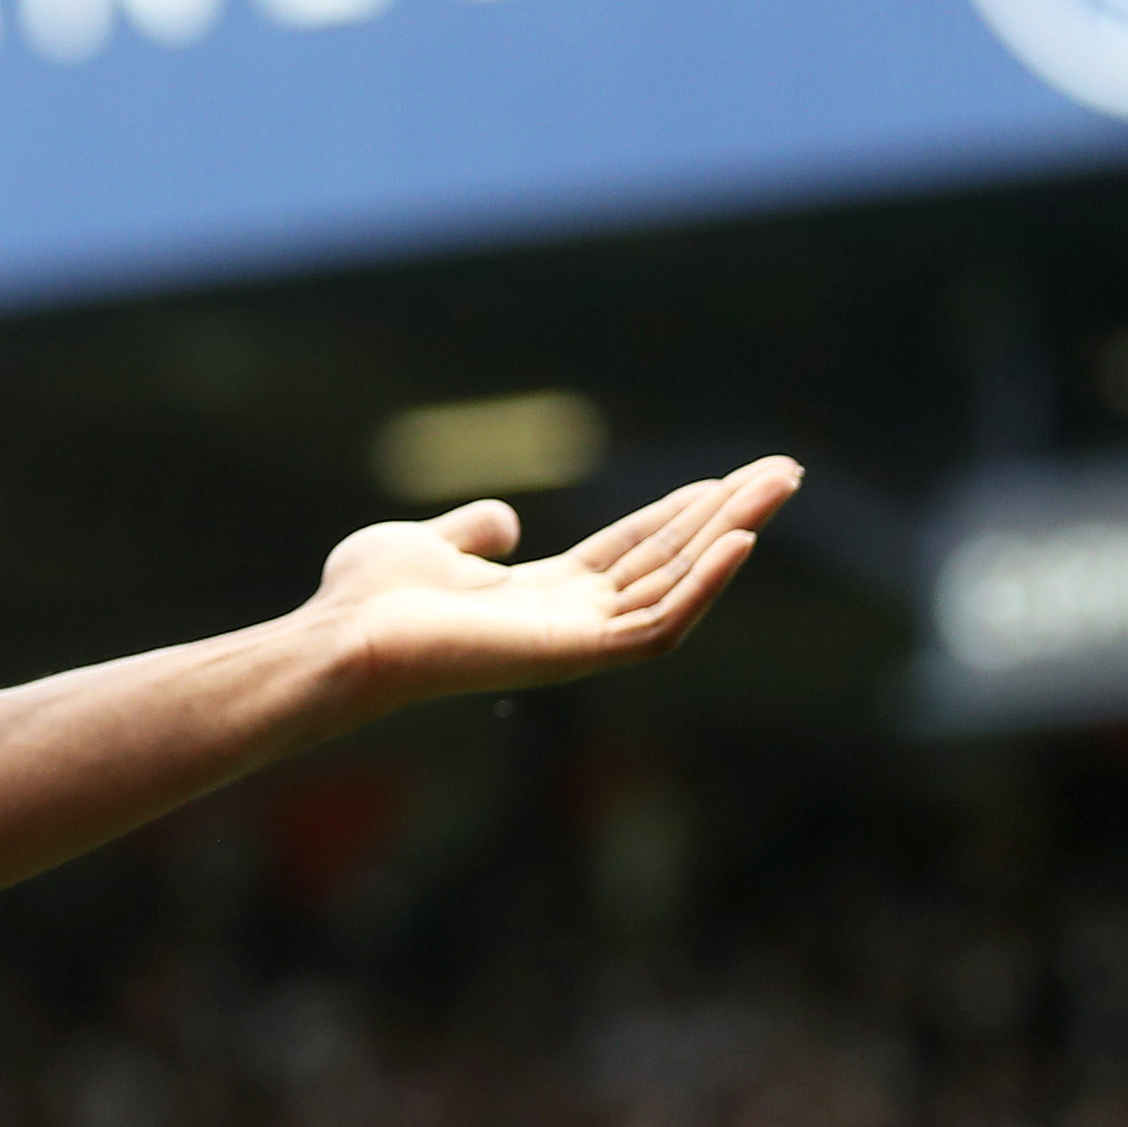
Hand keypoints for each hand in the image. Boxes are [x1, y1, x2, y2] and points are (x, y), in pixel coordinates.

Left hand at [314, 457, 800, 715]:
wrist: (342, 635)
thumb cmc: (367, 599)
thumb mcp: (427, 543)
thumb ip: (473, 531)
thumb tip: (506, 521)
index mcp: (543, 596)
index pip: (633, 552)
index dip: (680, 514)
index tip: (726, 479)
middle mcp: (570, 619)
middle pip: (669, 562)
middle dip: (728, 517)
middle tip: (785, 473)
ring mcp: (577, 639)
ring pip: (678, 586)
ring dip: (731, 536)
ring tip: (776, 488)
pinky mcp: (575, 654)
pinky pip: (659, 626)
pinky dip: (702, 586)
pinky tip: (738, 543)